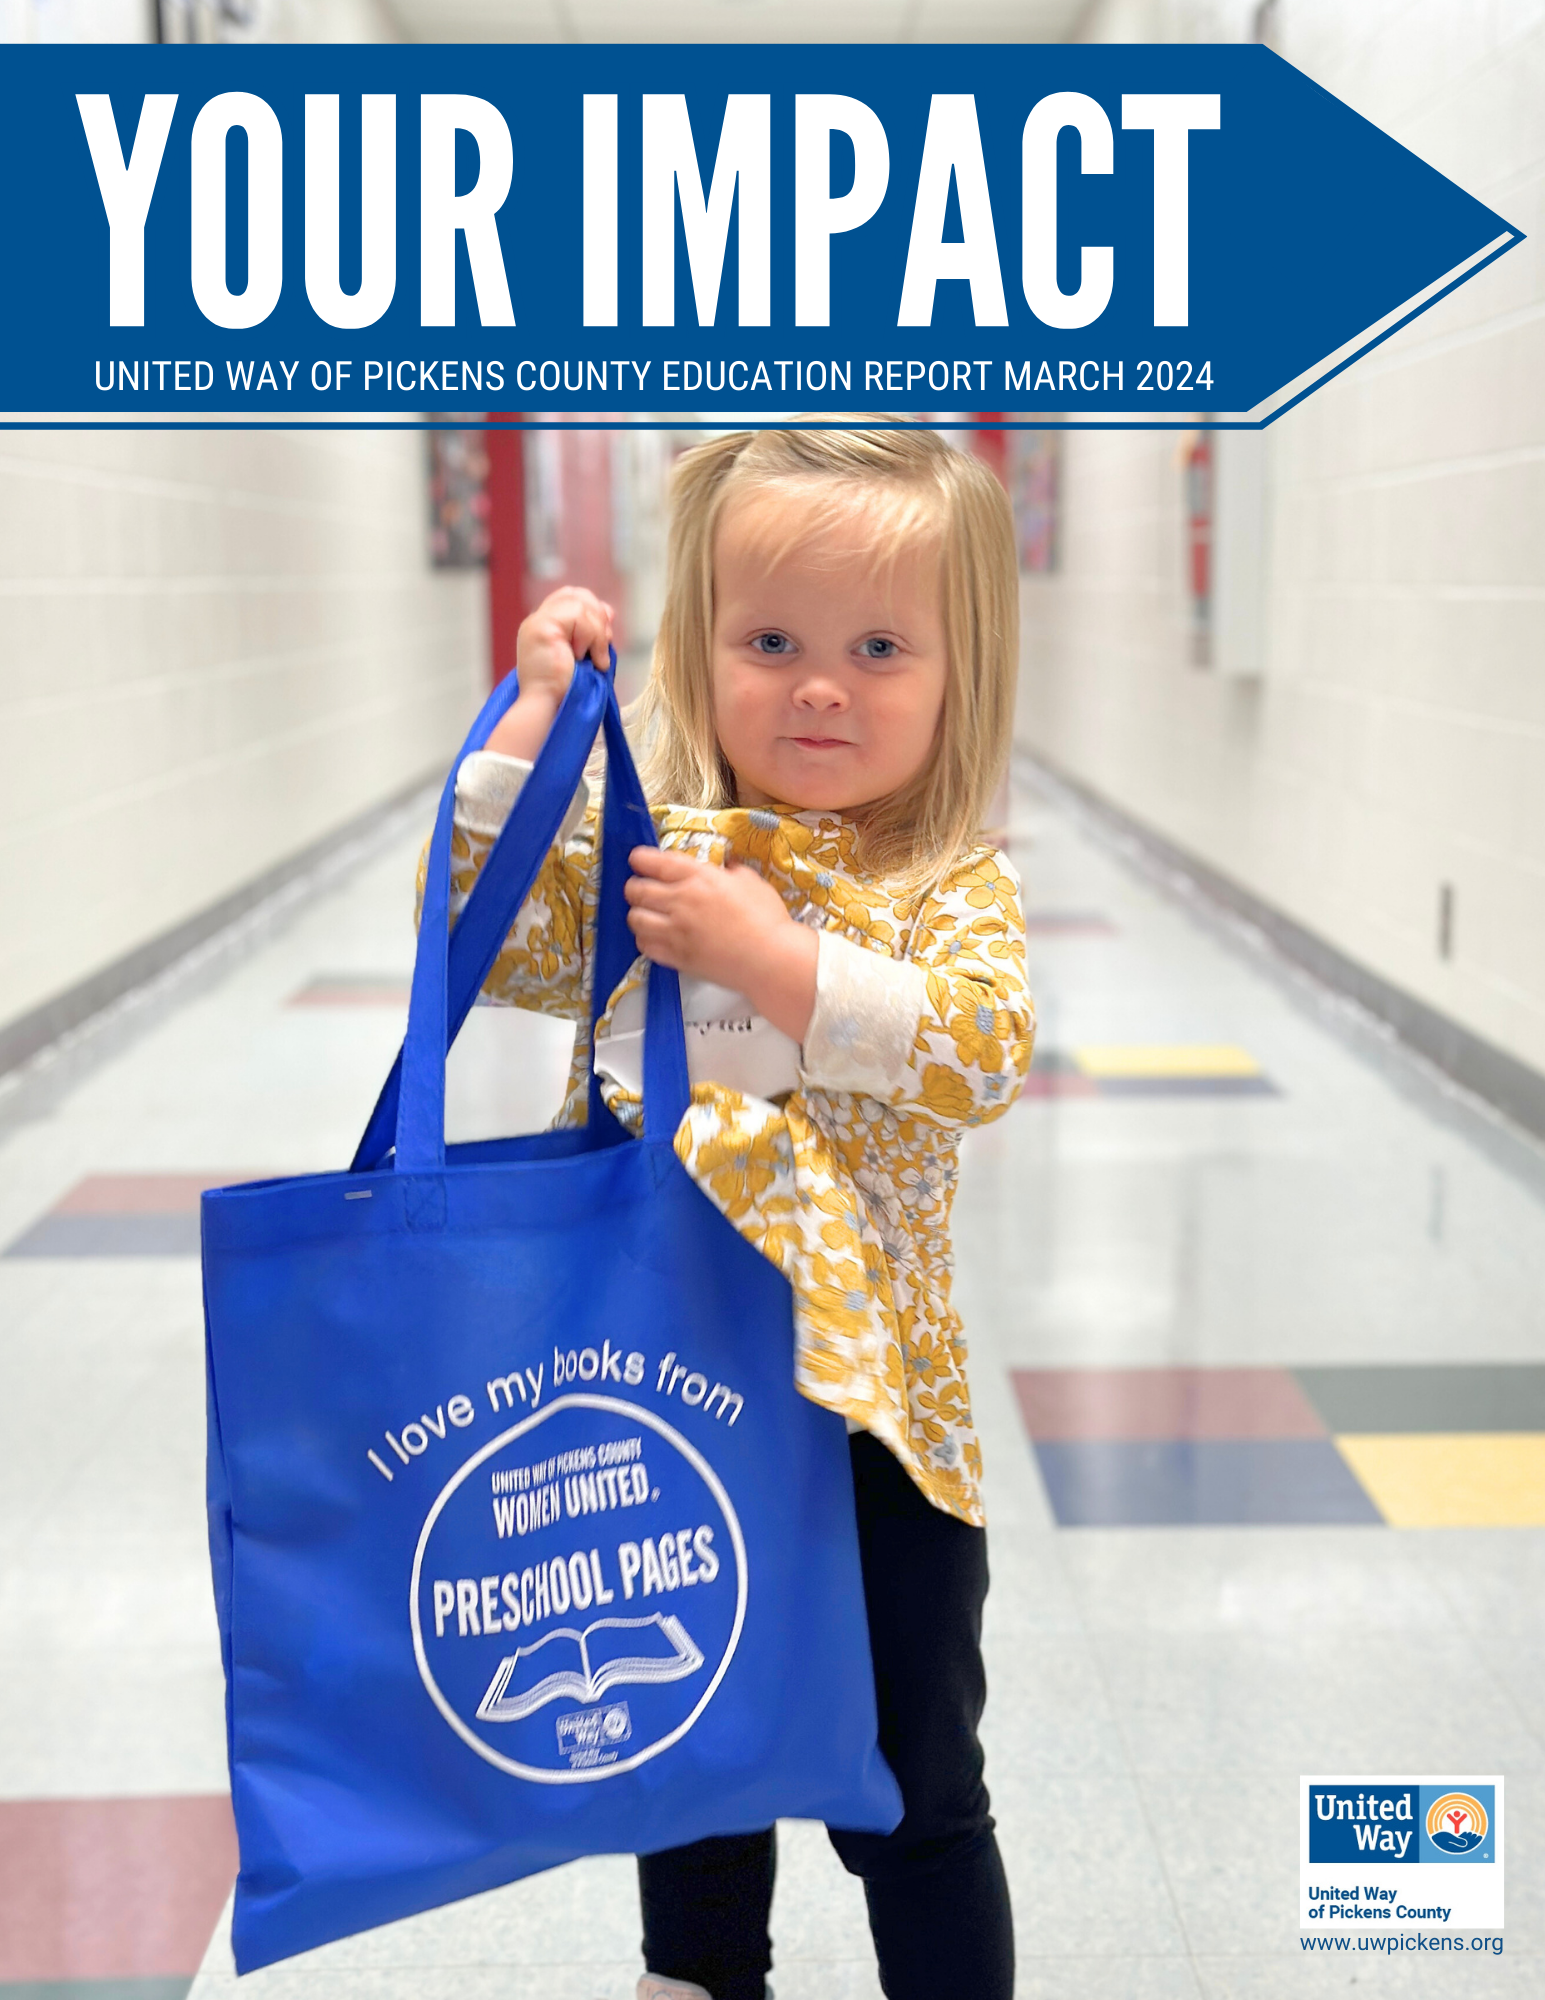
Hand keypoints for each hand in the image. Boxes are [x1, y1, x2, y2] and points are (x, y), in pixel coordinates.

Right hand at [484, 586, 613, 761]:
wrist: (550, 711)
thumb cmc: (567, 692)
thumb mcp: (583, 655)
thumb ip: (591, 632)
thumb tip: (608, 611)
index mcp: (544, 627)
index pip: (570, 597)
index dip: (593, 608)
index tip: (606, 634)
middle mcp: (537, 621)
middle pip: (577, 595)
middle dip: (598, 617)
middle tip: (602, 648)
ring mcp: (537, 623)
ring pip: (580, 605)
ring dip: (597, 634)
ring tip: (593, 659)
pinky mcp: (543, 628)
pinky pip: (578, 616)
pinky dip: (590, 637)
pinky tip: (585, 658)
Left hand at [625, 847, 818, 1044]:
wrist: (771, 960)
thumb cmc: (767, 919)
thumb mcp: (752, 882)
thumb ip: (732, 871)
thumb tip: (726, 866)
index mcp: (699, 878)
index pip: (655, 862)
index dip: (640, 859)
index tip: (638, 860)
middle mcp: (681, 901)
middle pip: (636, 890)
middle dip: (634, 887)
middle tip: (641, 889)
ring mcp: (675, 932)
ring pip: (635, 919)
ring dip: (638, 914)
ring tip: (648, 915)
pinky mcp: (676, 957)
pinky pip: (645, 946)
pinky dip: (646, 940)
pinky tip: (656, 938)